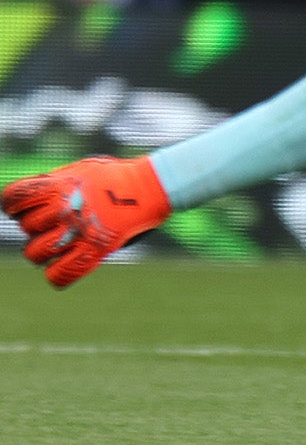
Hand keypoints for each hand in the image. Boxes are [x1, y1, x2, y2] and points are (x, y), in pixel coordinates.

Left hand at [3, 157, 169, 287]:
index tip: (21, 208)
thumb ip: (53, 183)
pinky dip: (57, 275)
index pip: (13, 199)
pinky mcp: (94, 252)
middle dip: (36, 227)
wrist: (153, 186)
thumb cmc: (118, 175)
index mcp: (58, 187)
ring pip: (36, 253)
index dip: (13, 205)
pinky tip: (63, 265)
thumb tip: (28, 200)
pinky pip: (59, 275)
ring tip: (58, 244)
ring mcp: (78, 233)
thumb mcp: (81, 169)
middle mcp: (64, 210)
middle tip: (54, 224)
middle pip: (26, 228)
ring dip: (42, 251)